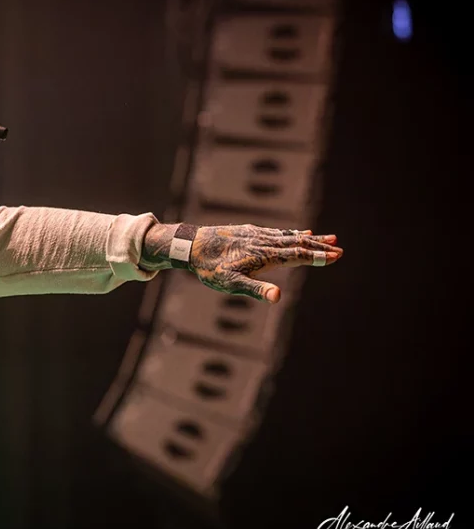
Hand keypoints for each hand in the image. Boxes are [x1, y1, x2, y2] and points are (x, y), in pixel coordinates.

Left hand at [141, 223, 342, 302]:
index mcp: (264, 254)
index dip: (316, 257)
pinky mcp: (248, 232)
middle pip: (296, 243)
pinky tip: (296, 233)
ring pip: (287, 236)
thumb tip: (278, 297)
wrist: (189, 246)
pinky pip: (275, 232)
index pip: (296, 255)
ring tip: (325, 237)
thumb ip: (257, 290)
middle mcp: (263, 241)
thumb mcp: (232, 284)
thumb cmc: (210, 269)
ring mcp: (256, 235)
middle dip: (318, 246)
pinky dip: (290, 233)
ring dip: (308, 238)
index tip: (336, 256)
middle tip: (339, 247)